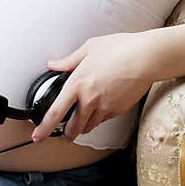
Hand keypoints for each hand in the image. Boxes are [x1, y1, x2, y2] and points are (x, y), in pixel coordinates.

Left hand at [30, 30, 157, 141]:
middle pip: (73, 127)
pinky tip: (100, 108)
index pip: (56, 113)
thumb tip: (54, 65)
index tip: (38, 136)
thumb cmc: (120, 49)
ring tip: (81, 122)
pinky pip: (104, 119)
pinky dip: (99, 118)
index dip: (44, 128)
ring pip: (89, 126)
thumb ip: (69, 61)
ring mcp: (105, 107)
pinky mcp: (118, 110)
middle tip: (63, 135)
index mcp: (77, 84)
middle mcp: (89, 99)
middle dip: (67, 134)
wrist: (146, 58)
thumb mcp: (89, 48)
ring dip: (83, 127)